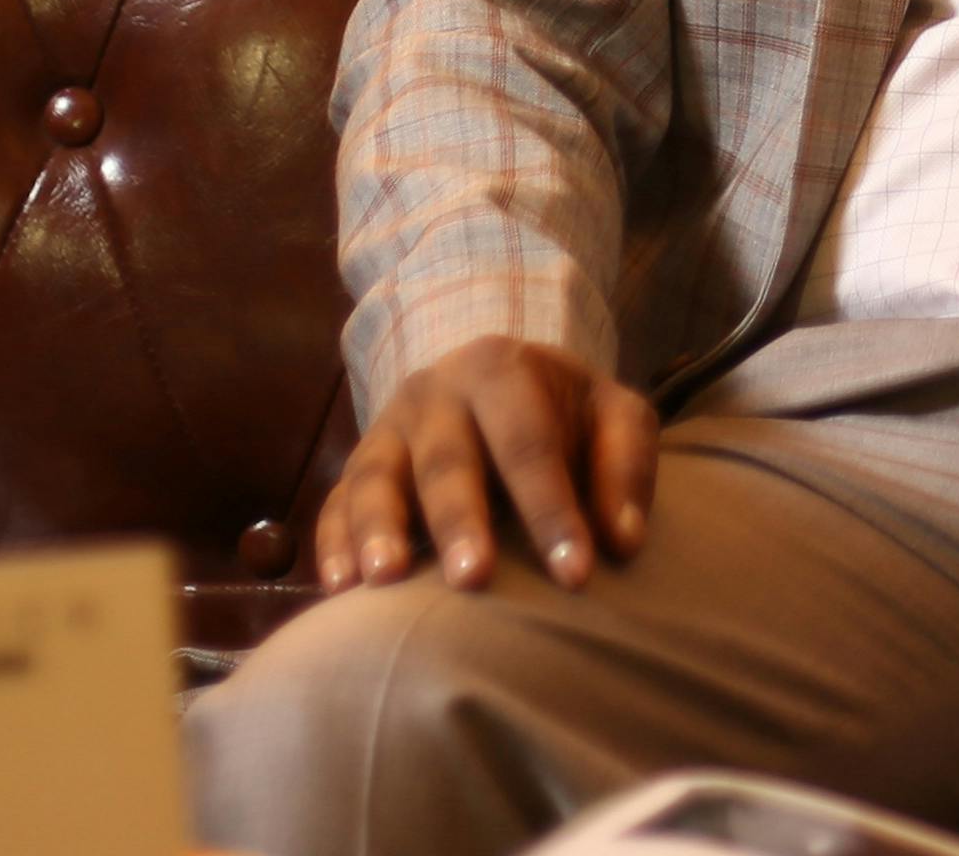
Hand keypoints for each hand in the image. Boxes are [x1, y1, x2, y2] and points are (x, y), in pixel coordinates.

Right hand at [318, 340, 657, 593]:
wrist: (493, 380)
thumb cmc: (563, 412)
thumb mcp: (612, 413)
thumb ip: (625, 464)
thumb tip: (623, 540)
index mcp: (501, 369)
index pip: (529, 443)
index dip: (553, 510)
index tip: (575, 577)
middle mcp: (434, 393)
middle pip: (446, 460)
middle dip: (460, 521)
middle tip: (475, 579)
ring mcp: (387, 430)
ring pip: (375, 478)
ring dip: (378, 530)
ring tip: (386, 582)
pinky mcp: (356, 468)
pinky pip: (334, 505)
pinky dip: (333, 545)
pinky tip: (339, 589)